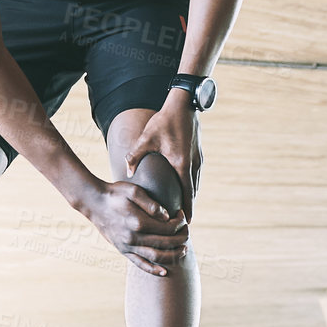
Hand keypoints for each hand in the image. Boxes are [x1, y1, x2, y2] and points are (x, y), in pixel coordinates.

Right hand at [83, 180, 188, 276]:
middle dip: (181, 238)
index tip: (182, 215)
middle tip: (187, 232)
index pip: (167, 227)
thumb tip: (167, 217)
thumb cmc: (115, 193)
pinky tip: (165, 272)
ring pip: (156, 257)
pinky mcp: (123, 250)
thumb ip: (151, 204)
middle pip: (165, 243)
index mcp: (138, 222)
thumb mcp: (133, 190)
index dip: (179, 222)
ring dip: (173, 255)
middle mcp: (133, 237)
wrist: (93, 202)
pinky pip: (140, 264)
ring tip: (183, 250)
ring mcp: (128, 246)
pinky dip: (153, 270)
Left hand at [124, 93, 200, 221]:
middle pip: (193, 191)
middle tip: (183, 222)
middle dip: (189, 207)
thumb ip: (135, 155)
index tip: (187, 222)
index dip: (187, 209)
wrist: (184, 104)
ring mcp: (198, 158)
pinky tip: (186, 189)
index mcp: (181, 163)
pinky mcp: (198, 153)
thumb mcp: (147, 137)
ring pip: (196, 183)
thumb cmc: (165, 120)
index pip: (187, 193)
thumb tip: (127, 171)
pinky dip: (192, 185)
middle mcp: (193, 163)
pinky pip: (196, 174)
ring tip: (185, 209)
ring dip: (192, 196)